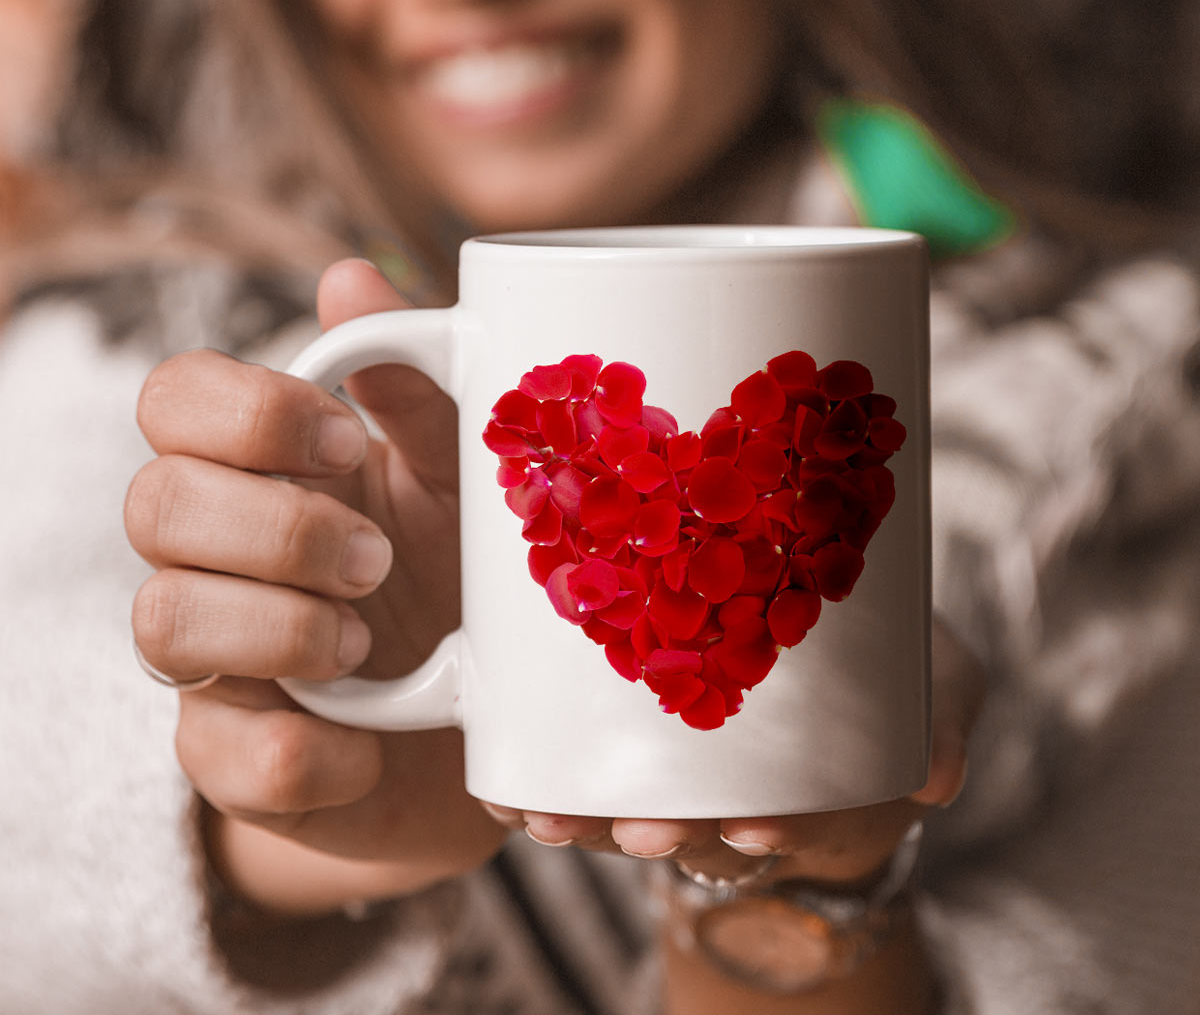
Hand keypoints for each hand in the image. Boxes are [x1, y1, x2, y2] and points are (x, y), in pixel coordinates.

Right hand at [126, 258, 505, 913]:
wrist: (491, 720)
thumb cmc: (461, 573)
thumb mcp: (459, 474)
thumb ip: (417, 385)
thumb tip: (351, 273)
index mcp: (263, 467)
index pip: (176, 399)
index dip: (245, 410)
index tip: (350, 442)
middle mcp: (215, 556)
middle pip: (153, 503)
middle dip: (276, 526)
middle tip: (377, 557)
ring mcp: (216, 661)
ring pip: (162, 624)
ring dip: (279, 627)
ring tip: (367, 639)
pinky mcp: (235, 760)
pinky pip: (219, 758)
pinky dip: (308, 753)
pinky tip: (374, 744)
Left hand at [481, 617, 984, 885]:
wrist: (832, 664)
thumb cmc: (889, 677)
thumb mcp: (938, 688)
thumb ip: (942, 721)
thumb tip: (940, 776)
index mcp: (802, 784)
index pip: (780, 818)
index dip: (763, 830)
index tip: (753, 827)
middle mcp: (734, 790)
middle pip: (690, 826)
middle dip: (662, 834)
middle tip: (646, 828)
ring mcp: (680, 770)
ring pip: (626, 809)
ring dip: (584, 821)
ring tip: (548, 817)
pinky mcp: (629, 733)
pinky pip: (581, 770)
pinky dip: (541, 782)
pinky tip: (503, 786)